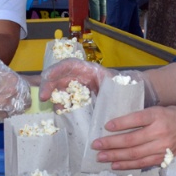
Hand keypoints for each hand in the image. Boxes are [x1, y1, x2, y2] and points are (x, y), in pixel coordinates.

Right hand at [0, 48, 30, 120]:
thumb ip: (7, 75)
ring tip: (9, 110)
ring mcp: (5, 104)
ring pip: (15, 112)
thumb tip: (9, 79)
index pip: (28, 90)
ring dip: (14, 111)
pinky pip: (3, 118)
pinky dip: (2, 116)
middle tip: (19, 104)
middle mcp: (13, 92)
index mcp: (15, 79)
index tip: (24, 95)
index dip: (26, 94)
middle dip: (23, 104)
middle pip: (25, 103)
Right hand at [39, 59, 158, 106]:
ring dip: (55, 96)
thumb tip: (108, 88)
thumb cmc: (126, 86)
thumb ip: (113, 84)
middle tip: (43, 97)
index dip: (57, 69)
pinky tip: (62, 111)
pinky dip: (62, 105)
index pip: (69, 65)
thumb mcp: (120, 83)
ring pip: (61, 89)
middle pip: (60, 76)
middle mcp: (82, 77)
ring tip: (56, 107)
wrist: (131, 94)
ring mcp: (80, 88)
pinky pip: (68, 100)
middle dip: (49, 85)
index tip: (48, 78)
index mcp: (90, 70)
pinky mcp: (80, 99)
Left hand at [90, 106, 175, 170]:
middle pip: (131, 140)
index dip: (120, 123)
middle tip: (96, 145)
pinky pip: (142, 163)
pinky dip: (127, 165)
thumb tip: (118, 122)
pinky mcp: (163, 158)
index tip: (106, 126)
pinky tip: (115, 164)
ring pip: (134, 154)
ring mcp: (162, 147)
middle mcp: (160, 132)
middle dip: (111, 143)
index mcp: (158, 115)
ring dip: (115, 156)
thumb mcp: (160, 109)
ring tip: (101, 157)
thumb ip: (143, 116)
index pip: (136, 119)